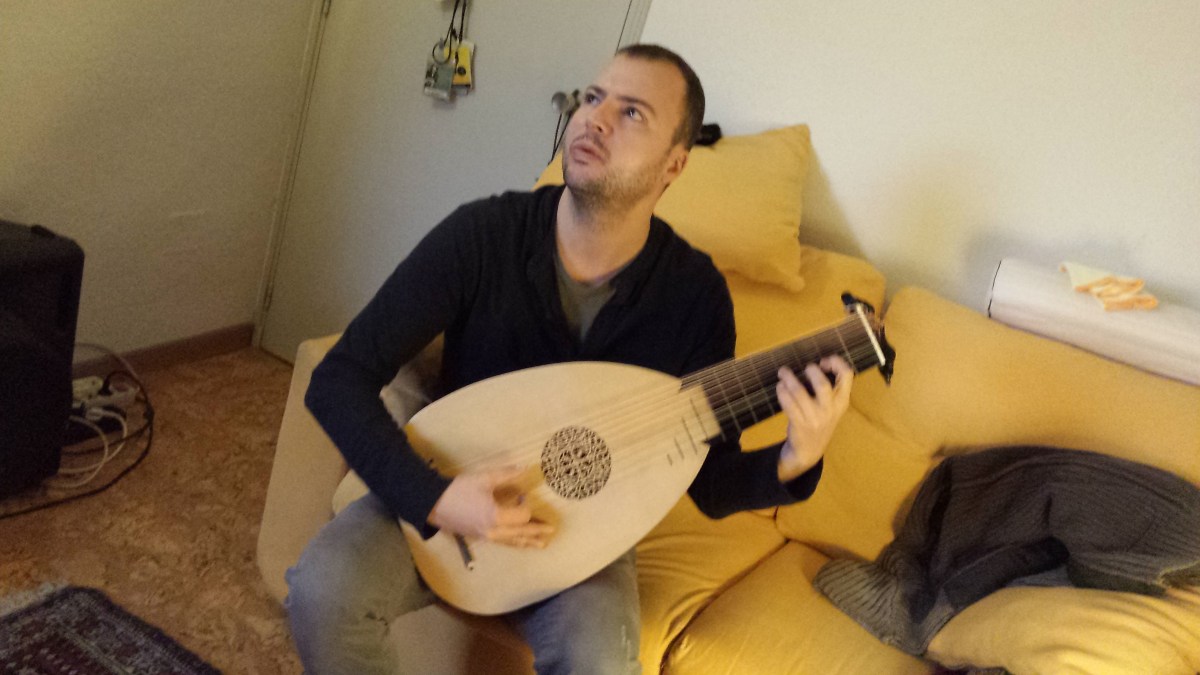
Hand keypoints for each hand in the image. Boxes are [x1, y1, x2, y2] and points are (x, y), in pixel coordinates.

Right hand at [427, 466, 554, 547]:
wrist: (433, 504)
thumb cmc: (458, 490)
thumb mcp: (483, 479)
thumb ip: (506, 474)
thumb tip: (525, 469)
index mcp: (496, 517)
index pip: (522, 515)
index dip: (526, 504)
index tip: (522, 495)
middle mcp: (494, 531)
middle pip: (521, 534)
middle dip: (537, 531)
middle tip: (551, 530)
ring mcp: (487, 537)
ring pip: (513, 542)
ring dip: (528, 541)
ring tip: (542, 544)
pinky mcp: (480, 537)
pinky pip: (503, 543)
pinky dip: (515, 543)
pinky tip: (518, 542)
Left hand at [775, 356, 852, 481]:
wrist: (809, 450)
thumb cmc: (820, 421)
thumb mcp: (832, 407)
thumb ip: (830, 389)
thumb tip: (816, 365)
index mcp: (842, 402)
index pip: (847, 376)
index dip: (837, 363)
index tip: (824, 361)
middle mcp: (830, 409)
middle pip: (823, 385)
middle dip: (812, 371)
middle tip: (805, 367)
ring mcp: (814, 418)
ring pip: (800, 393)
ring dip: (789, 379)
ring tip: (783, 373)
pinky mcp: (799, 424)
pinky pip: (788, 404)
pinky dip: (782, 392)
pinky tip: (780, 387)